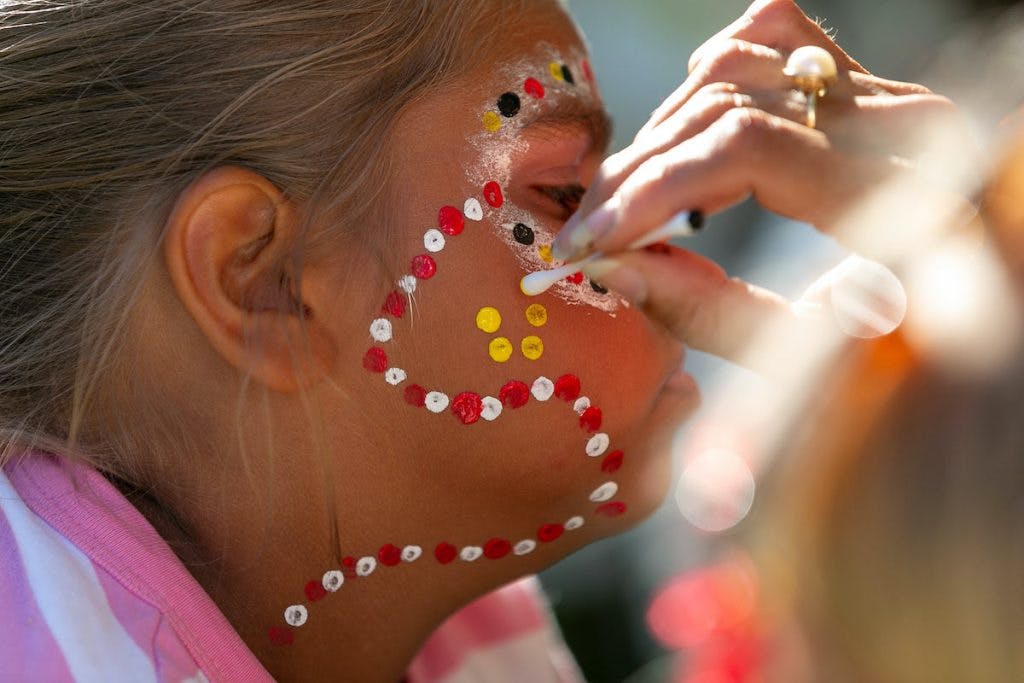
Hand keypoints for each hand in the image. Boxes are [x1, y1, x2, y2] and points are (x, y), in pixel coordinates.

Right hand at [552, 0, 967, 363]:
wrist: (983, 323)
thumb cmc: (909, 362)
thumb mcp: (814, 361)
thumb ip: (713, 315)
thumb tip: (616, 270)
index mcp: (902, 193)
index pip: (744, 150)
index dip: (651, 192)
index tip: (590, 245)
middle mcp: (898, 123)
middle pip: (726, 105)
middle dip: (637, 173)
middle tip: (585, 233)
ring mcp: (885, 94)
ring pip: (737, 65)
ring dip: (664, 130)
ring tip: (626, 198)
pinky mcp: (868, 87)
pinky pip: (775, 37)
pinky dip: (714, 69)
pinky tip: (689, 125)